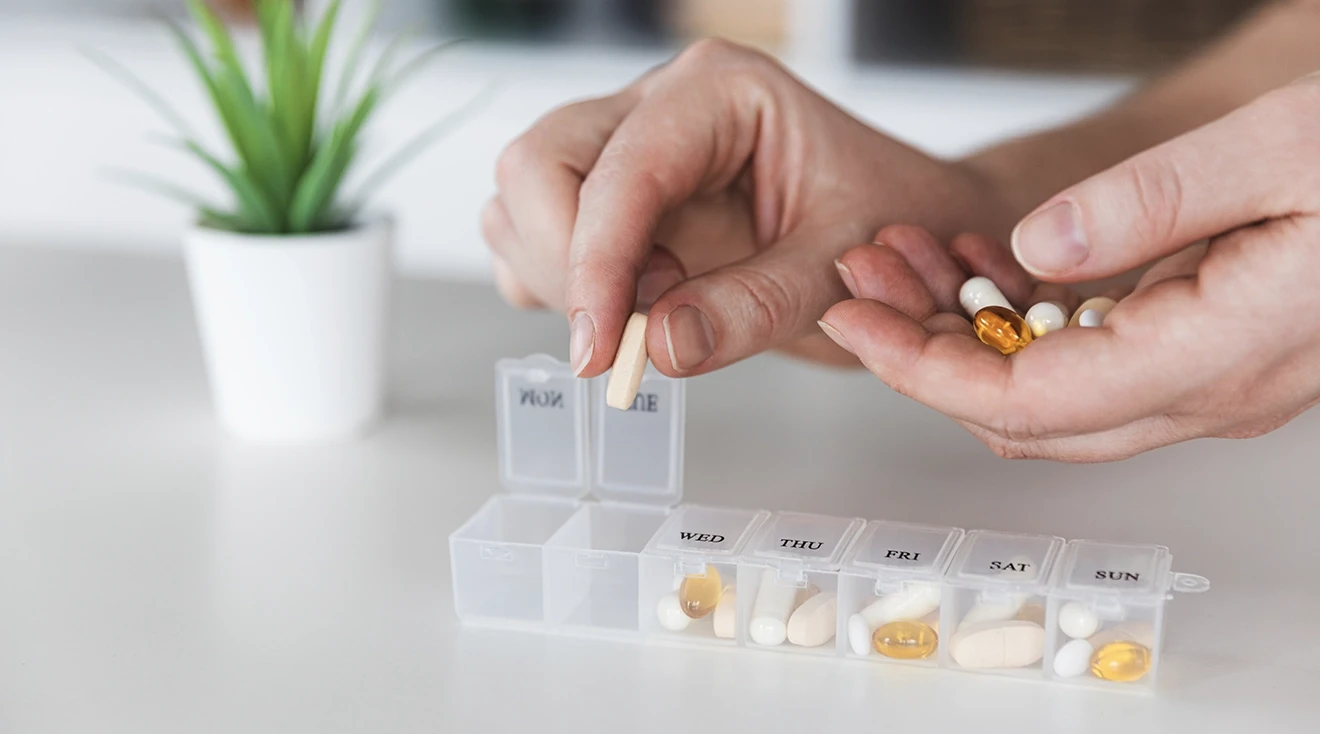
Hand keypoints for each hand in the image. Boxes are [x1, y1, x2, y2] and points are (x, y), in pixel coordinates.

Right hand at [482, 39, 1012, 376]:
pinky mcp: (610, 200)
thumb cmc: (890, 227)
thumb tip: (658, 345)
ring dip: (557, 277)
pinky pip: (532, 238)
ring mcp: (624, 149)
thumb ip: (754, 306)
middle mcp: (658, 107)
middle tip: (627, 335)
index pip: (620, 168)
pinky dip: (555, 287)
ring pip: (520, 200)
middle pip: (537, 164)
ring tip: (646, 317)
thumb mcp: (842, 268)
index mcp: (720, 94)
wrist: (908, 234)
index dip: (597, 263)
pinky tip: (628, 311)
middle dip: (565, 261)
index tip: (602, 351)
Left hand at [820, 77, 1319, 461]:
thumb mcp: (1290, 148)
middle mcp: (1212, 390)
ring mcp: (1217, 380)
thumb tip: (1038, 244)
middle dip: (928, 356)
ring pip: (1055, 396)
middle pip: (1026, 414)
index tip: (856, 323)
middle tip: (868, 284)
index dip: (924, 370)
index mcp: (1220, 352)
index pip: (1027, 400)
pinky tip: (993, 270)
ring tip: (911, 267)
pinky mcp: (1218, 351)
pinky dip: (1027, 329)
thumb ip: (1159, 200)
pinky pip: (1095, 365)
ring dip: (971, 342)